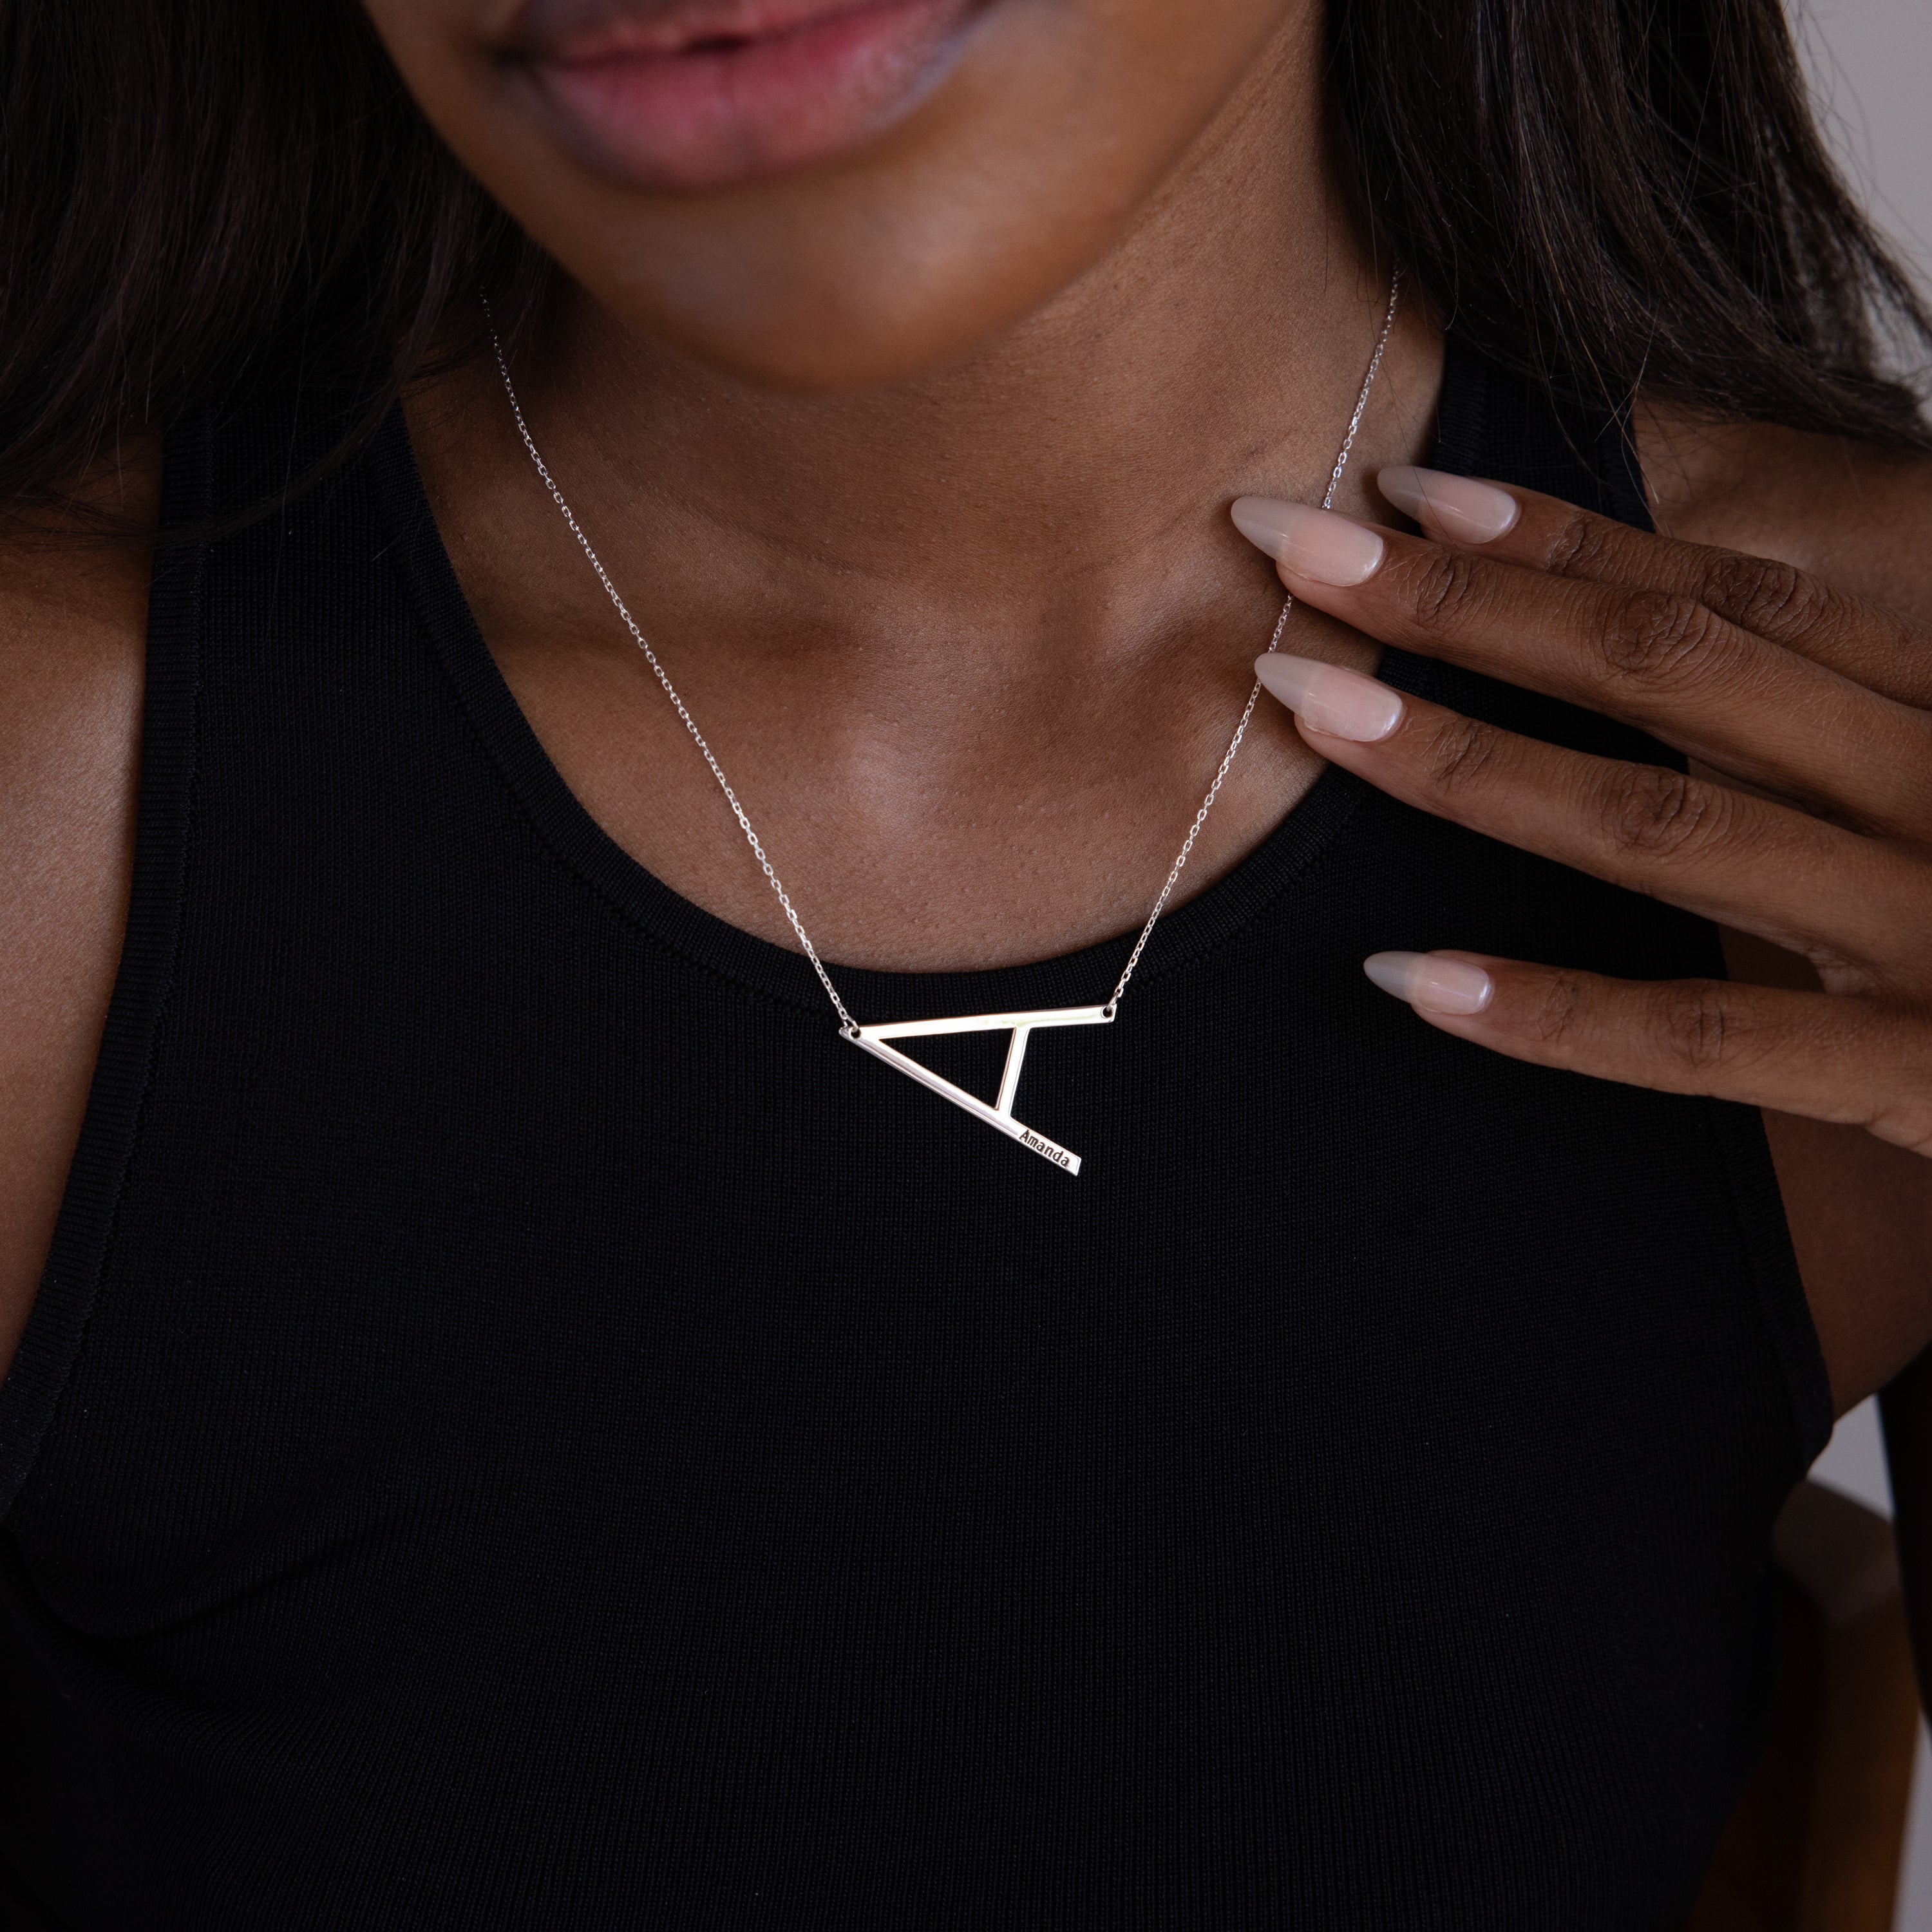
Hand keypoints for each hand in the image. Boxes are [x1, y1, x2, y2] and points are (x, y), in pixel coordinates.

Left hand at [1230, 469, 1931, 1157]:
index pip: (1733, 600)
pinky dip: (1557, 1014)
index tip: (1409, 486)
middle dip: (1470, 606)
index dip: (1564, 539)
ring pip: (1670, 828)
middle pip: (1674, 674)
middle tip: (1289, 549)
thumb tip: (1676, 646)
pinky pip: (1715, 1041)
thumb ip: (1844, 729)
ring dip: (1472, 764)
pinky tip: (1410, 980)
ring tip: (1308, 708)